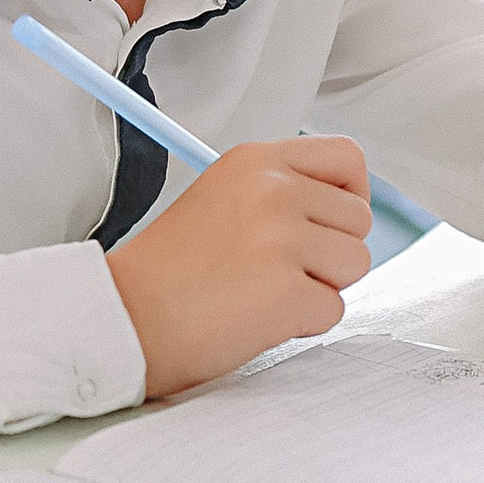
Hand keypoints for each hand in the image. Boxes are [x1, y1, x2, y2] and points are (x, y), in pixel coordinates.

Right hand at [105, 138, 370, 396]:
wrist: (124, 317)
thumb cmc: (167, 271)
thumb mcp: (220, 198)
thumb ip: (279, 192)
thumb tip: (343, 210)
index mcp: (255, 160)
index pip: (347, 158)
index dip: (351, 195)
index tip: (330, 222)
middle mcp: (273, 190)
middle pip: (358, 219)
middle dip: (330, 252)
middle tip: (278, 270)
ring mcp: (282, 239)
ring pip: (354, 264)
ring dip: (320, 288)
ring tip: (263, 292)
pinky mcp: (287, 292)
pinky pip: (332, 311)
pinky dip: (302, 324)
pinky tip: (256, 318)